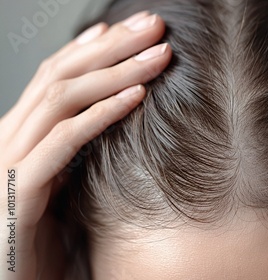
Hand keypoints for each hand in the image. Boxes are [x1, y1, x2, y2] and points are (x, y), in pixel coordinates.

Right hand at [0, 11, 170, 278]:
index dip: (94, 48)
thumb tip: (111, 122)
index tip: (129, 29)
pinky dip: (102, 115)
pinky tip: (137, 97)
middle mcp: (9, 138)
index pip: (56, 76)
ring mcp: (9, 162)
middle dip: (112, 47)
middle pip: (62, 75)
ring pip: (64, 99)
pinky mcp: (19, 192)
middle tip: (154, 25)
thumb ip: (75, 152)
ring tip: (159, 54)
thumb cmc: (39, 240)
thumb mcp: (59, 186)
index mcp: (18, 134)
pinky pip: (64, 141)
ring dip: (117, 72)